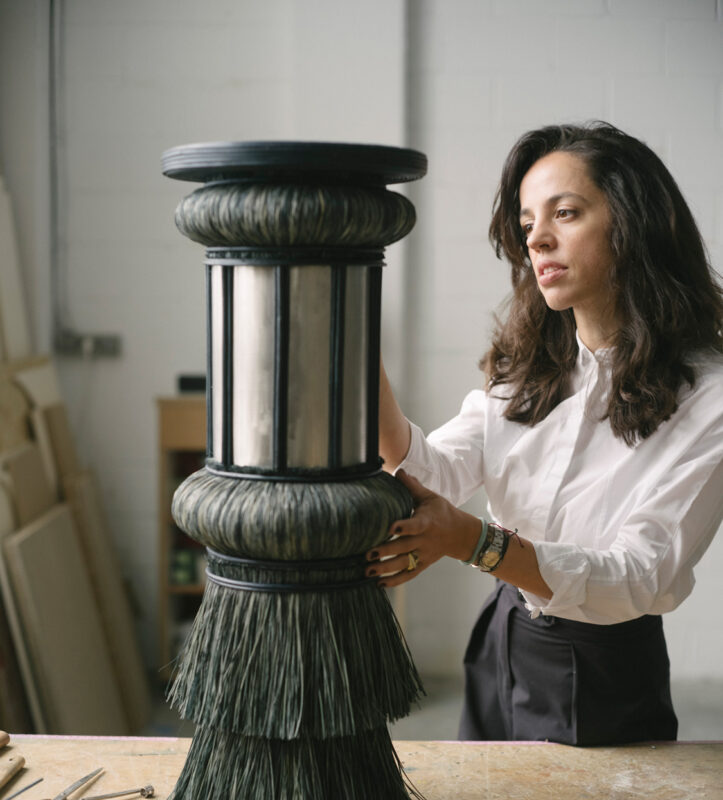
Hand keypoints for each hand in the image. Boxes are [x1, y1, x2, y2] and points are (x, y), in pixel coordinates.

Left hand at [365, 470, 481, 587]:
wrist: (461, 534)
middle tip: (367, 554)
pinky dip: (395, 581)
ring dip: (385, 568)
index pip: (415, 525)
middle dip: (386, 551)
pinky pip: (409, 574)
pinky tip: (379, 583)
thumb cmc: (442, 512)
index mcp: (427, 522)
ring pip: (404, 564)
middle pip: (405, 547)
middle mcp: (425, 540)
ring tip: (368, 570)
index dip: (404, 527)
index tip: (391, 528)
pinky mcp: (423, 564)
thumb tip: (397, 471)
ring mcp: (424, 554)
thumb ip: (412, 487)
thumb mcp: (430, 497)